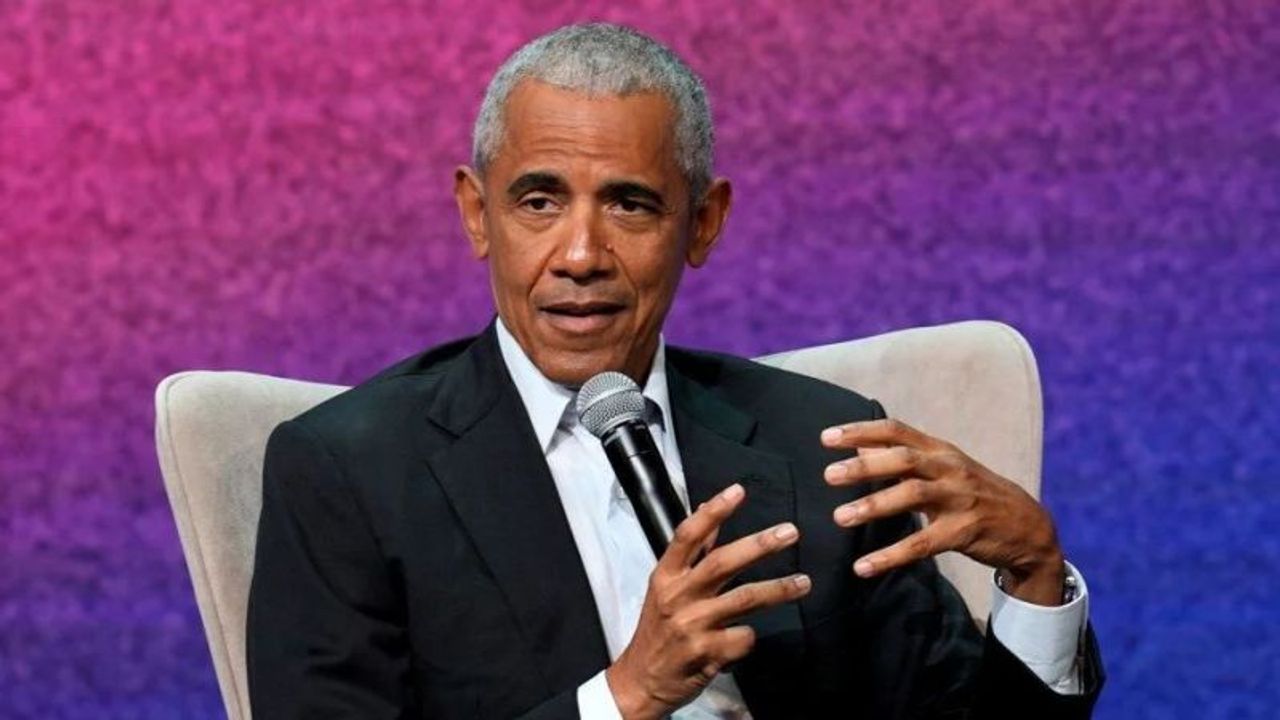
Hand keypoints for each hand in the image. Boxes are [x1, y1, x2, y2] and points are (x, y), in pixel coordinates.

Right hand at [605, 482, 811, 718]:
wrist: (641, 680)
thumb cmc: (658, 628)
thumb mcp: (664, 586)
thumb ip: (690, 550)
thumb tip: (704, 507)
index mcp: (665, 575)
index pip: (688, 535)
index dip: (713, 511)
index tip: (738, 491)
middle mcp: (677, 596)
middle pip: (722, 563)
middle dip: (759, 545)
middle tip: (789, 532)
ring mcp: (691, 625)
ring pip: (743, 600)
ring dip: (777, 590)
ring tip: (804, 582)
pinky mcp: (705, 653)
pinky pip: (743, 637)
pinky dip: (750, 635)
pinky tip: (745, 637)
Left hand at [821, 418, 1065, 605]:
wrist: (1029, 526)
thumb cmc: (974, 493)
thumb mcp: (944, 468)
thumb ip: (903, 457)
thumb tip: (858, 446)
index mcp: (940, 450)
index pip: (897, 431)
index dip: (862, 431)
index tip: (827, 437)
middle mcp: (949, 468)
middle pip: (902, 460)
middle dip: (864, 466)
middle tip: (829, 475)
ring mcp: (959, 499)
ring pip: (911, 496)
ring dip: (873, 506)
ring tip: (840, 517)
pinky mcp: (963, 532)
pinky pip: (921, 544)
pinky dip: (890, 556)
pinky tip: (863, 567)